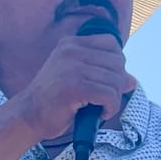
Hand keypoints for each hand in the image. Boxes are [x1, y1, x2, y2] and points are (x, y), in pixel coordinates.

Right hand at [12, 33, 136, 139]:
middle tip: (104, 99)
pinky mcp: (75, 87)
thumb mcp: (79, 79)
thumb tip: (131, 80)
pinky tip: (100, 113)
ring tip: (100, 107)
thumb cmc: (55, 100)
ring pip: (115, 80)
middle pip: (117, 63)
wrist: (29, 115)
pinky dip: (110, 107)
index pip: (111, 44)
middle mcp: (71, 51)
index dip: (117, 65)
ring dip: (113, 99)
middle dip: (117, 84)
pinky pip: (109, 95)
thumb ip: (104, 75)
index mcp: (71, 44)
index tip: (107, 82)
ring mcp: (72, 67)